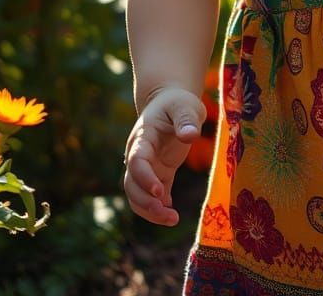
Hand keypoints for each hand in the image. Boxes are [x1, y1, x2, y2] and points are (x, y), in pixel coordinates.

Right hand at [123, 86, 205, 225]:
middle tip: (168, 214)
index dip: (145, 177)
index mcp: (142, 138)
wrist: (171, 102)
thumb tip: (189, 136)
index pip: (136, 161)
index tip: (159, 190)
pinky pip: (154, 195)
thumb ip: (186, 120)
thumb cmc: (177, 102)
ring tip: (173, 219)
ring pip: (138, 195)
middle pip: (132, 185)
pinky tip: (172, 214)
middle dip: (146, 202)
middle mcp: (139, 155)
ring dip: (150, 210)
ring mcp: (147, 166)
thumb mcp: (184, 105)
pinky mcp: (159, 173)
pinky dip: (160, 206)